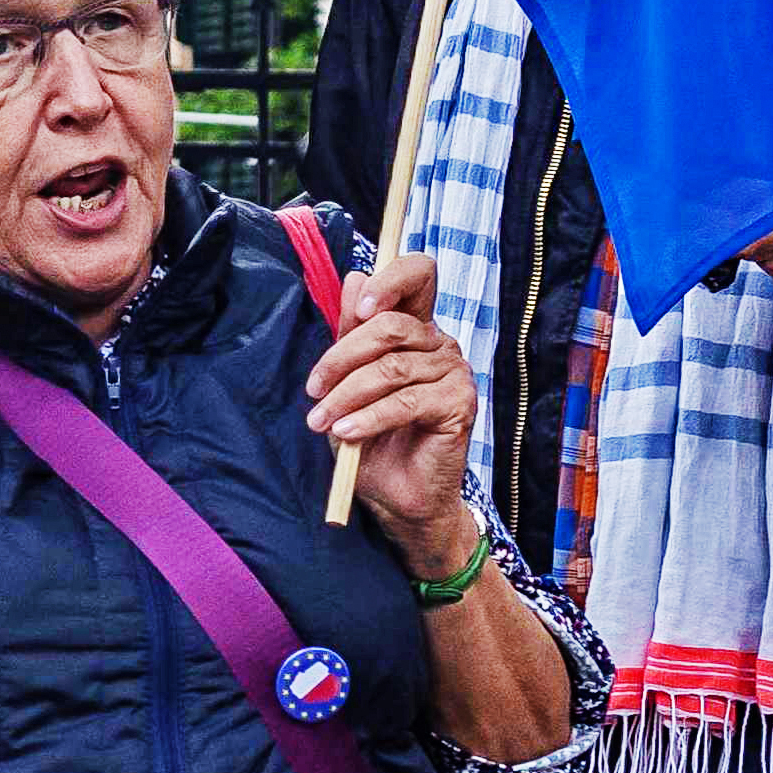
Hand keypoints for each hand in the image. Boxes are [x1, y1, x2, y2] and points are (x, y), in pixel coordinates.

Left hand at [305, 248, 483, 560]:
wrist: (397, 497)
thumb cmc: (372, 438)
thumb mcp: (347, 382)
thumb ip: (352, 333)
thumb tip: (355, 276)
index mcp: (416, 329)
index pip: (419, 275)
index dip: (391, 278)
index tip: (359, 309)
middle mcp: (439, 344)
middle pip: (390, 325)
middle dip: (340, 358)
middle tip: (313, 392)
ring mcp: (454, 372)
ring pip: (391, 368)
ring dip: (346, 396)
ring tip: (322, 422)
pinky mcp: (459, 404)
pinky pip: (406, 401)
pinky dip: (370, 417)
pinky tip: (347, 434)